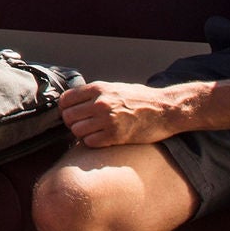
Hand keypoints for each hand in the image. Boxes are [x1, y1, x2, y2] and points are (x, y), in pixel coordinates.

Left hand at [58, 81, 201, 146]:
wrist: (165, 110)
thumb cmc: (140, 99)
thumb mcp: (115, 88)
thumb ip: (94, 93)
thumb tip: (74, 101)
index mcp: (99, 88)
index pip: (66, 99)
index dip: (64, 108)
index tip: (70, 113)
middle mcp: (100, 103)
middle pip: (68, 116)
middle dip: (71, 122)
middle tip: (80, 124)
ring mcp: (108, 120)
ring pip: (77, 131)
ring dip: (81, 134)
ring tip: (91, 132)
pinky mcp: (116, 136)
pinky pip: (90, 142)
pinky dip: (91, 142)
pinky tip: (100, 138)